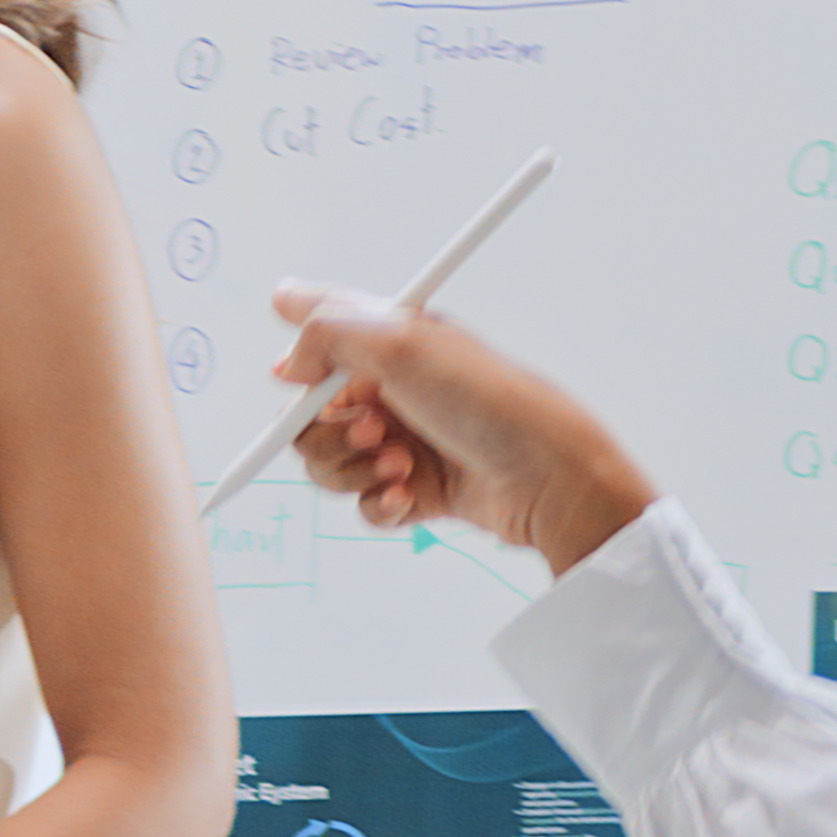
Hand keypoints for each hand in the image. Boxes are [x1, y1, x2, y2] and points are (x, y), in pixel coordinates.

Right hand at [266, 281, 657, 564]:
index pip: (319, 343)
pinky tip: (407, 496)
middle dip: (331, 433)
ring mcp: (403, 442)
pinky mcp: (416, 489)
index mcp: (390, 344)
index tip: (299, 382)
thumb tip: (288, 356)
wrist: (549, 476)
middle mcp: (392, 391)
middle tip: (373, 429)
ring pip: (332, 465)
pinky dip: (378, 503)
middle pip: (312, 417)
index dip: (299, 367)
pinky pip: (364, 503)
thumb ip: (327, 332)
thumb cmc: (493, 401)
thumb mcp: (402, 342)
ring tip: (400, 466)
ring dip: (354, 469)